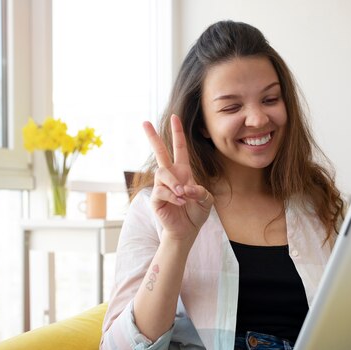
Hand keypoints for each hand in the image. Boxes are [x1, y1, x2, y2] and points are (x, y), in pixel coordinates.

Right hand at [143, 114, 213, 240]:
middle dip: (153, 137)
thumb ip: (200, 191)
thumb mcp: (206, 200)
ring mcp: (162, 186)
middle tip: (144, 122)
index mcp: (183, 172)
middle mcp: (170, 176)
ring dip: (174, 183)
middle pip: (159, 153)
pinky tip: (180, 201)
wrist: (187, 231)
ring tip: (184, 195)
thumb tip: (185, 188)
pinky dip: (173, 195)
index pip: (179, 149)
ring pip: (162, 173)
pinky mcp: (156, 199)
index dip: (178, 133)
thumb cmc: (196, 213)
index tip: (175, 117)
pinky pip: (161, 190)